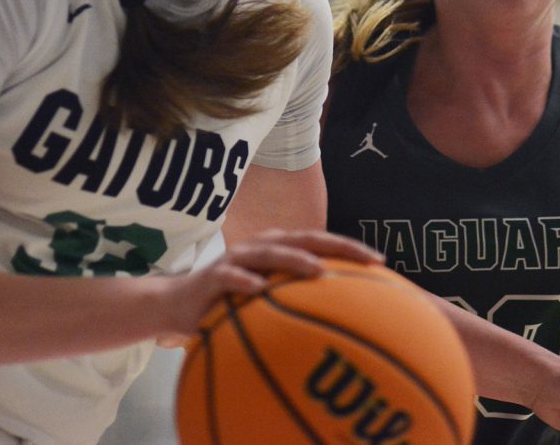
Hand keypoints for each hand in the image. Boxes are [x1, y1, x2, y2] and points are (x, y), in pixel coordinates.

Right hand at [153, 228, 381, 337]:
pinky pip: (229, 277)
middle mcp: (262, 247)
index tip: (381, 262)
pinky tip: (258, 290)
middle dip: (336, 246)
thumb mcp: (268, 299)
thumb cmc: (233, 303)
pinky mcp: (211, 276)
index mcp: (279, 248)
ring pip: (269, 253)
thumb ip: (298, 300)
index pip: (321, 243)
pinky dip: (243, 281)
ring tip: (318, 270)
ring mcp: (237, 259)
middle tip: (366, 259)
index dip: (350, 249)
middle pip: (304, 239)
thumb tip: (344, 320)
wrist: (178, 305)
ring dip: (294, 259)